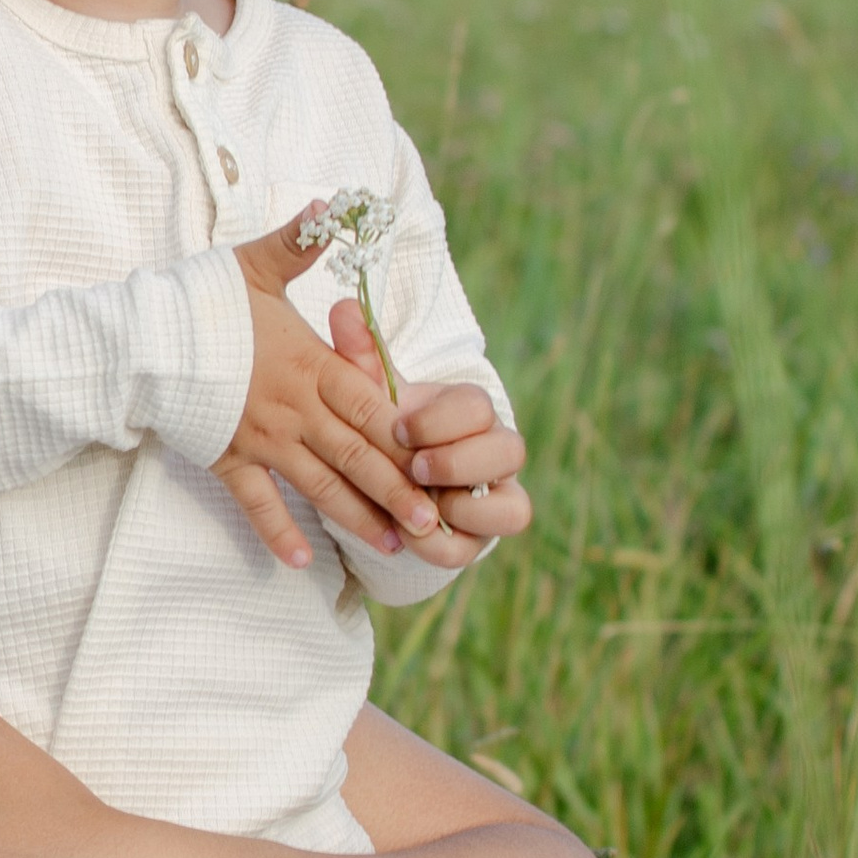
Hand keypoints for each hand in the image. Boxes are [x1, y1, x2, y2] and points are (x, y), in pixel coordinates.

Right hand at [215, 214, 451, 569]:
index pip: (372, 405)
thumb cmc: (201, 300)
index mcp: (310, 364)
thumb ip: (300, 240)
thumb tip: (331, 203)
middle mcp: (294, 408)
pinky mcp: (229, 458)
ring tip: (392, 547)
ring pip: (320, 484)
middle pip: (357, 454)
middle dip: (397, 490)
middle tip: (433, 525)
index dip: (409, 436)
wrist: (142, 339)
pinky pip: (258, 503)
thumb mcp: (255, 265)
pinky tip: (303, 561)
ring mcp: (262, 439)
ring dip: (357, 517)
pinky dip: (279, 532)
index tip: (441, 461)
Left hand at [328, 302, 532, 549]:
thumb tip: (344, 309)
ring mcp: (494, 500)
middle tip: (413, 467)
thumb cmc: (381, 430)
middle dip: (458, 461)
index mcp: (471, 414)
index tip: (400, 428)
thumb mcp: (368, 397)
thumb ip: (360, 359)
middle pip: (512, 452)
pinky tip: (408, 534)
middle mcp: (494, 455)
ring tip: (416, 506)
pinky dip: (443, 544)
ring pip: (513, 508)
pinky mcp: (476, 540)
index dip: (442, 419)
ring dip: (462, 506)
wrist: (380, 483)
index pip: (479, 406)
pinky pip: (477, 548)